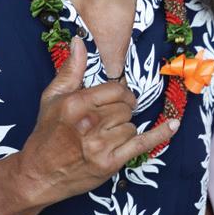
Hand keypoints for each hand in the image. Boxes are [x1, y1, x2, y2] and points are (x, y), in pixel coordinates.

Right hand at [14, 37, 178, 208]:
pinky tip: (174, 125)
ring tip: (104, 136)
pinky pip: (143, 144)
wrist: (39, 173)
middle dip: (120, 112)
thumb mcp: (52, 97)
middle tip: (107, 120)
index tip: (116, 99)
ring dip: (123, 129)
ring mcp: (101, 145)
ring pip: (132, 126)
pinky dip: (160, 135)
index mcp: (76, 104)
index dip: (120, 94)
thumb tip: (80, 41)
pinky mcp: (110, 163)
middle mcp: (90, 123)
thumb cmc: (47, 133)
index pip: (116, 90)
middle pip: (126, 108)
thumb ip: (70, 69)